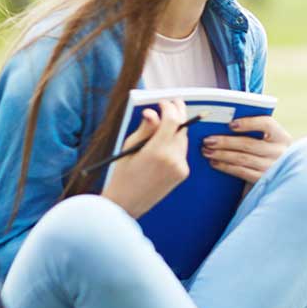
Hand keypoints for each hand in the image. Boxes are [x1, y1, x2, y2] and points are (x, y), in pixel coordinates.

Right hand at [101, 99, 189, 217]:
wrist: (127, 205)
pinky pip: (182, 151)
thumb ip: (145, 129)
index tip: (163, 102)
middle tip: (173, 103)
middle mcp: (173, 159)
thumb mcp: (129, 148)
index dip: (169, 108)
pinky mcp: (183, 173)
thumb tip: (153, 112)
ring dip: (178, 127)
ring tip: (167, 119)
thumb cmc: (122, 175)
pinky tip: (166, 140)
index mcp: (157, 151)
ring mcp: (180, 167)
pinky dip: (176, 142)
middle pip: (183, 128)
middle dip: (178, 113)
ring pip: (184, 139)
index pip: (172, 120)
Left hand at [201, 115, 292, 182]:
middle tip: (207, 140)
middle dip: (225, 142)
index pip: (266, 124)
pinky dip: (226, 167)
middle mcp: (280, 152)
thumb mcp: (270, 141)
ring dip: (222, 154)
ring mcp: (272, 167)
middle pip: (249, 144)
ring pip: (242, 158)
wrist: (284, 178)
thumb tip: (227, 123)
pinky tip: (214, 162)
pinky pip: (241, 171)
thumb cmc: (269, 152)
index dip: (248, 123)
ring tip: (206, 151)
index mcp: (282, 137)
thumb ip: (255, 132)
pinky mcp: (262, 180)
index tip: (230, 124)